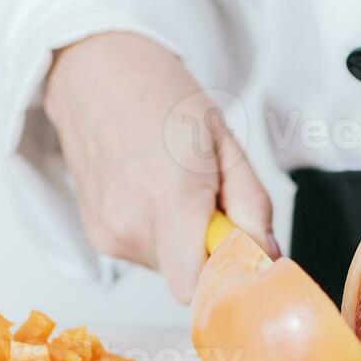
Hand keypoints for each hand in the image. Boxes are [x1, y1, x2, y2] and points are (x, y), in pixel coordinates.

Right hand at [44, 32, 276, 300]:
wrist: (94, 72)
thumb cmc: (158, 96)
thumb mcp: (224, 142)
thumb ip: (252, 206)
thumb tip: (266, 256)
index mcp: (172, 198)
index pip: (196, 288)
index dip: (223, 276)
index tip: (236, 250)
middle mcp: (133, 224)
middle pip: (189, 276)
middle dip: (208, 247)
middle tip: (207, 197)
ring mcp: (108, 232)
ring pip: (167, 265)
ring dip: (181, 238)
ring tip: (173, 185)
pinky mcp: (96, 235)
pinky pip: (144, 252)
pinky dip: (156, 232)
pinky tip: (149, 190)